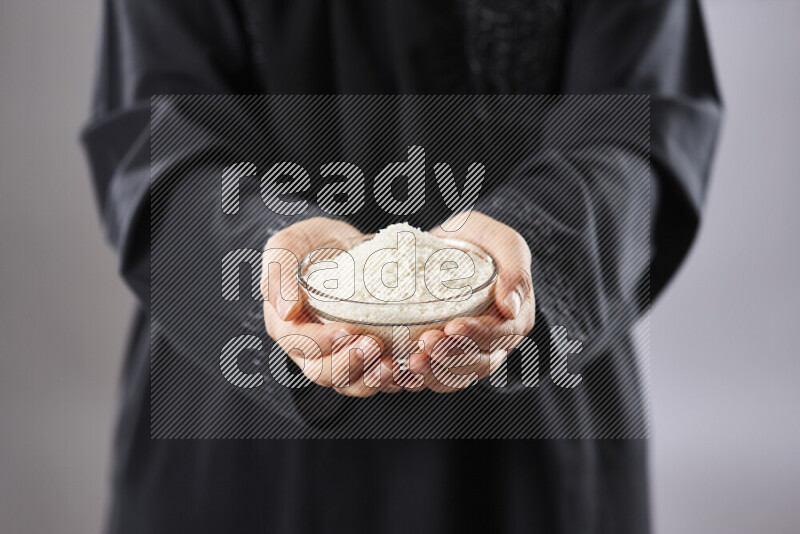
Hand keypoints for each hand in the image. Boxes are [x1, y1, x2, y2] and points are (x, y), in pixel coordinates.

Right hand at [261, 218, 400, 396]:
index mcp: (284, 324)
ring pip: (348, 383)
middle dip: (349, 364)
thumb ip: (278, 274)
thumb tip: (287, 312)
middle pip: (322, 373)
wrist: (344, 245)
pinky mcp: (361, 356)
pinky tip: (409, 370)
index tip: (347, 330)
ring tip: (394, 366)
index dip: (322, 343)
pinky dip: (391, 379)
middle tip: (375, 346)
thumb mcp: (286, 246)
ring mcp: (335, 355)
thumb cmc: (310, 242)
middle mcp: (307, 347)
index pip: (299, 344)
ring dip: (371, 380)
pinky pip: (373, 378)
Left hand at [411, 212, 535, 392]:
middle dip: (452, 357)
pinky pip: (435, 379)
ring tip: (409, 362)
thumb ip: (515, 270)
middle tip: (424, 344)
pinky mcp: (444, 359)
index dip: (478, 334)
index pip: (501, 334)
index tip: (453, 326)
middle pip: (479, 362)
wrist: (448, 247)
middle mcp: (496, 342)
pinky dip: (418, 379)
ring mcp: (469, 354)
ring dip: (433, 374)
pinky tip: (398, 371)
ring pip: (456, 377)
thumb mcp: (501, 241)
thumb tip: (512, 306)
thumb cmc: (478, 239)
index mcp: (515, 317)